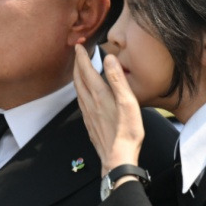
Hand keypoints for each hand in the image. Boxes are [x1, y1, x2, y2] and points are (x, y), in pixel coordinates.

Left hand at [74, 44, 144, 176]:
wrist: (117, 159)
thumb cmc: (127, 132)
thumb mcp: (128, 102)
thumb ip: (118, 79)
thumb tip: (108, 58)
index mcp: (100, 95)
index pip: (86, 70)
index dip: (82, 57)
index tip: (78, 46)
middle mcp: (90, 103)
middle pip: (78, 79)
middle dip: (77, 64)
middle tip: (77, 53)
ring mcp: (88, 114)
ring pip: (78, 90)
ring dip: (77, 76)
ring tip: (79, 69)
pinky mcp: (90, 123)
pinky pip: (81, 101)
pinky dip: (80, 90)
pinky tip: (84, 93)